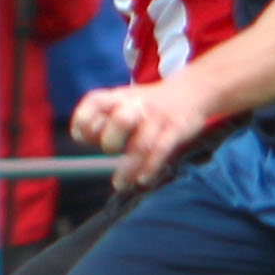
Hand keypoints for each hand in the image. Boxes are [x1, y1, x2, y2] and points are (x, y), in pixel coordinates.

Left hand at [69, 78, 212, 188]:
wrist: (192, 90)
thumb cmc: (148, 105)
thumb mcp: (125, 101)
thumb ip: (104, 117)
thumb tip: (82, 138)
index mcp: (118, 96)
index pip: (95, 102)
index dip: (83, 120)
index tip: (82, 137)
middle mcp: (137, 104)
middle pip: (120, 121)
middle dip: (110, 142)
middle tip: (110, 152)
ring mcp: (158, 117)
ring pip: (141, 144)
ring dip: (128, 168)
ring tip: (120, 184)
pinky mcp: (177, 129)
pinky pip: (161, 151)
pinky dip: (150, 168)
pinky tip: (142, 180)